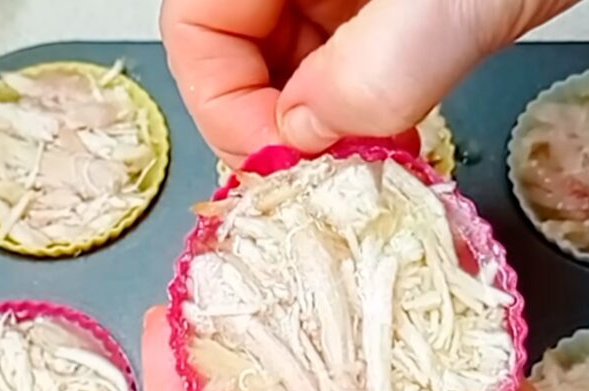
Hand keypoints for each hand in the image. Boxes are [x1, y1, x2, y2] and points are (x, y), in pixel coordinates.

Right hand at [160, 0, 580, 165]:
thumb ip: (376, 69)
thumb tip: (309, 136)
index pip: (196, 28)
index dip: (225, 105)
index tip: (285, 162)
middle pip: (237, 50)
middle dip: (276, 123)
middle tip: (326, 176)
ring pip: (293, 63)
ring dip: (322, 126)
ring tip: (366, 164)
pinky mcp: (387, 3)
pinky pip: (346, 60)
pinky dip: (361, 108)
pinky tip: (392, 137)